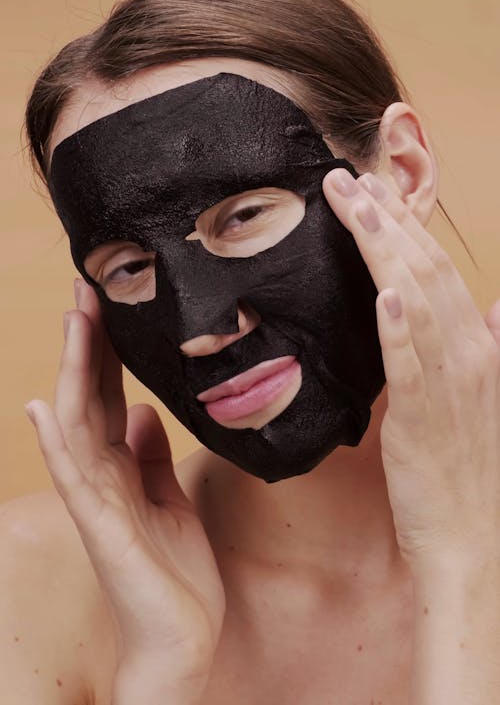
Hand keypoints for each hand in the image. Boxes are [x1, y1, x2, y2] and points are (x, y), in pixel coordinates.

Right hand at [26, 280, 224, 700]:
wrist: (183, 637)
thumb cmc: (175, 569)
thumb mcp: (169, 496)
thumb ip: (150, 453)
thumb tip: (140, 410)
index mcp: (118, 465)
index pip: (104, 393)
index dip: (104, 348)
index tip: (106, 300)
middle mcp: (100, 474)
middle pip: (85, 395)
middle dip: (86, 342)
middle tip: (87, 286)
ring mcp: (96, 499)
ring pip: (74, 423)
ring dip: (70, 372)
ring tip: (72, 322)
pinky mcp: (102, 527)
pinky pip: (74, 477)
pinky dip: (56, 441)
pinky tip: (42, 407)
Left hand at [323, 169, 499, 570]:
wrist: (471, 539)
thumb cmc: (466, 467)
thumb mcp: (482, 397)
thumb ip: (488, 345)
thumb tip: (497, 304)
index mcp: (477, 345)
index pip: (438, 268)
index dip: (405, 224)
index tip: (371, 189)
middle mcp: (468, 353)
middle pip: (425, 269)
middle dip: (385, 219)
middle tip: (348, 177)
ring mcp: (447, 383)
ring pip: (416, 299)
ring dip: (383, 248)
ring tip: (353, 204)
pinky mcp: (421, 416)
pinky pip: (409, 362)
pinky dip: (399, 322)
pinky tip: (383, 289)